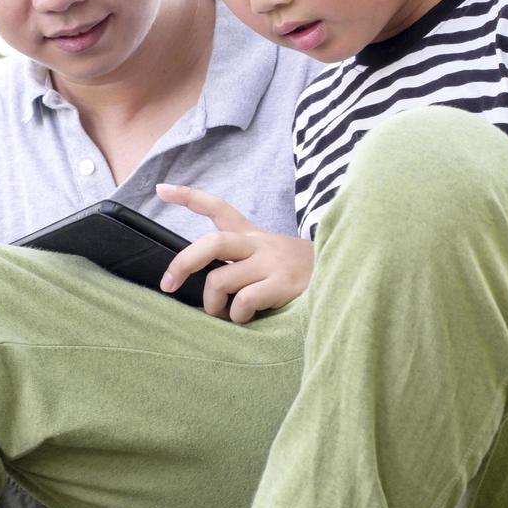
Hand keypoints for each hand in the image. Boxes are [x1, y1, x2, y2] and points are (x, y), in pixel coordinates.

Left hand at [155, 184, 313, 323]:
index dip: (188, 197)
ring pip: (220, 280)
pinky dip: (237, 315)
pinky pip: (243, 300)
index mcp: (252, 236)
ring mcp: (271, 263)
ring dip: (214, 304)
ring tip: (224, 315)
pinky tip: (247, 319)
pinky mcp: (283, 284)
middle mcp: (259, 245)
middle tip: (168, 284)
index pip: (219, 208)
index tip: (161, 189)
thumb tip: (207, 289)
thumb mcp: (270, 259)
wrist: (345, 276)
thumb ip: (240, 265)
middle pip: (212, 244)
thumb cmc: (297, 275)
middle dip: (183, 263)